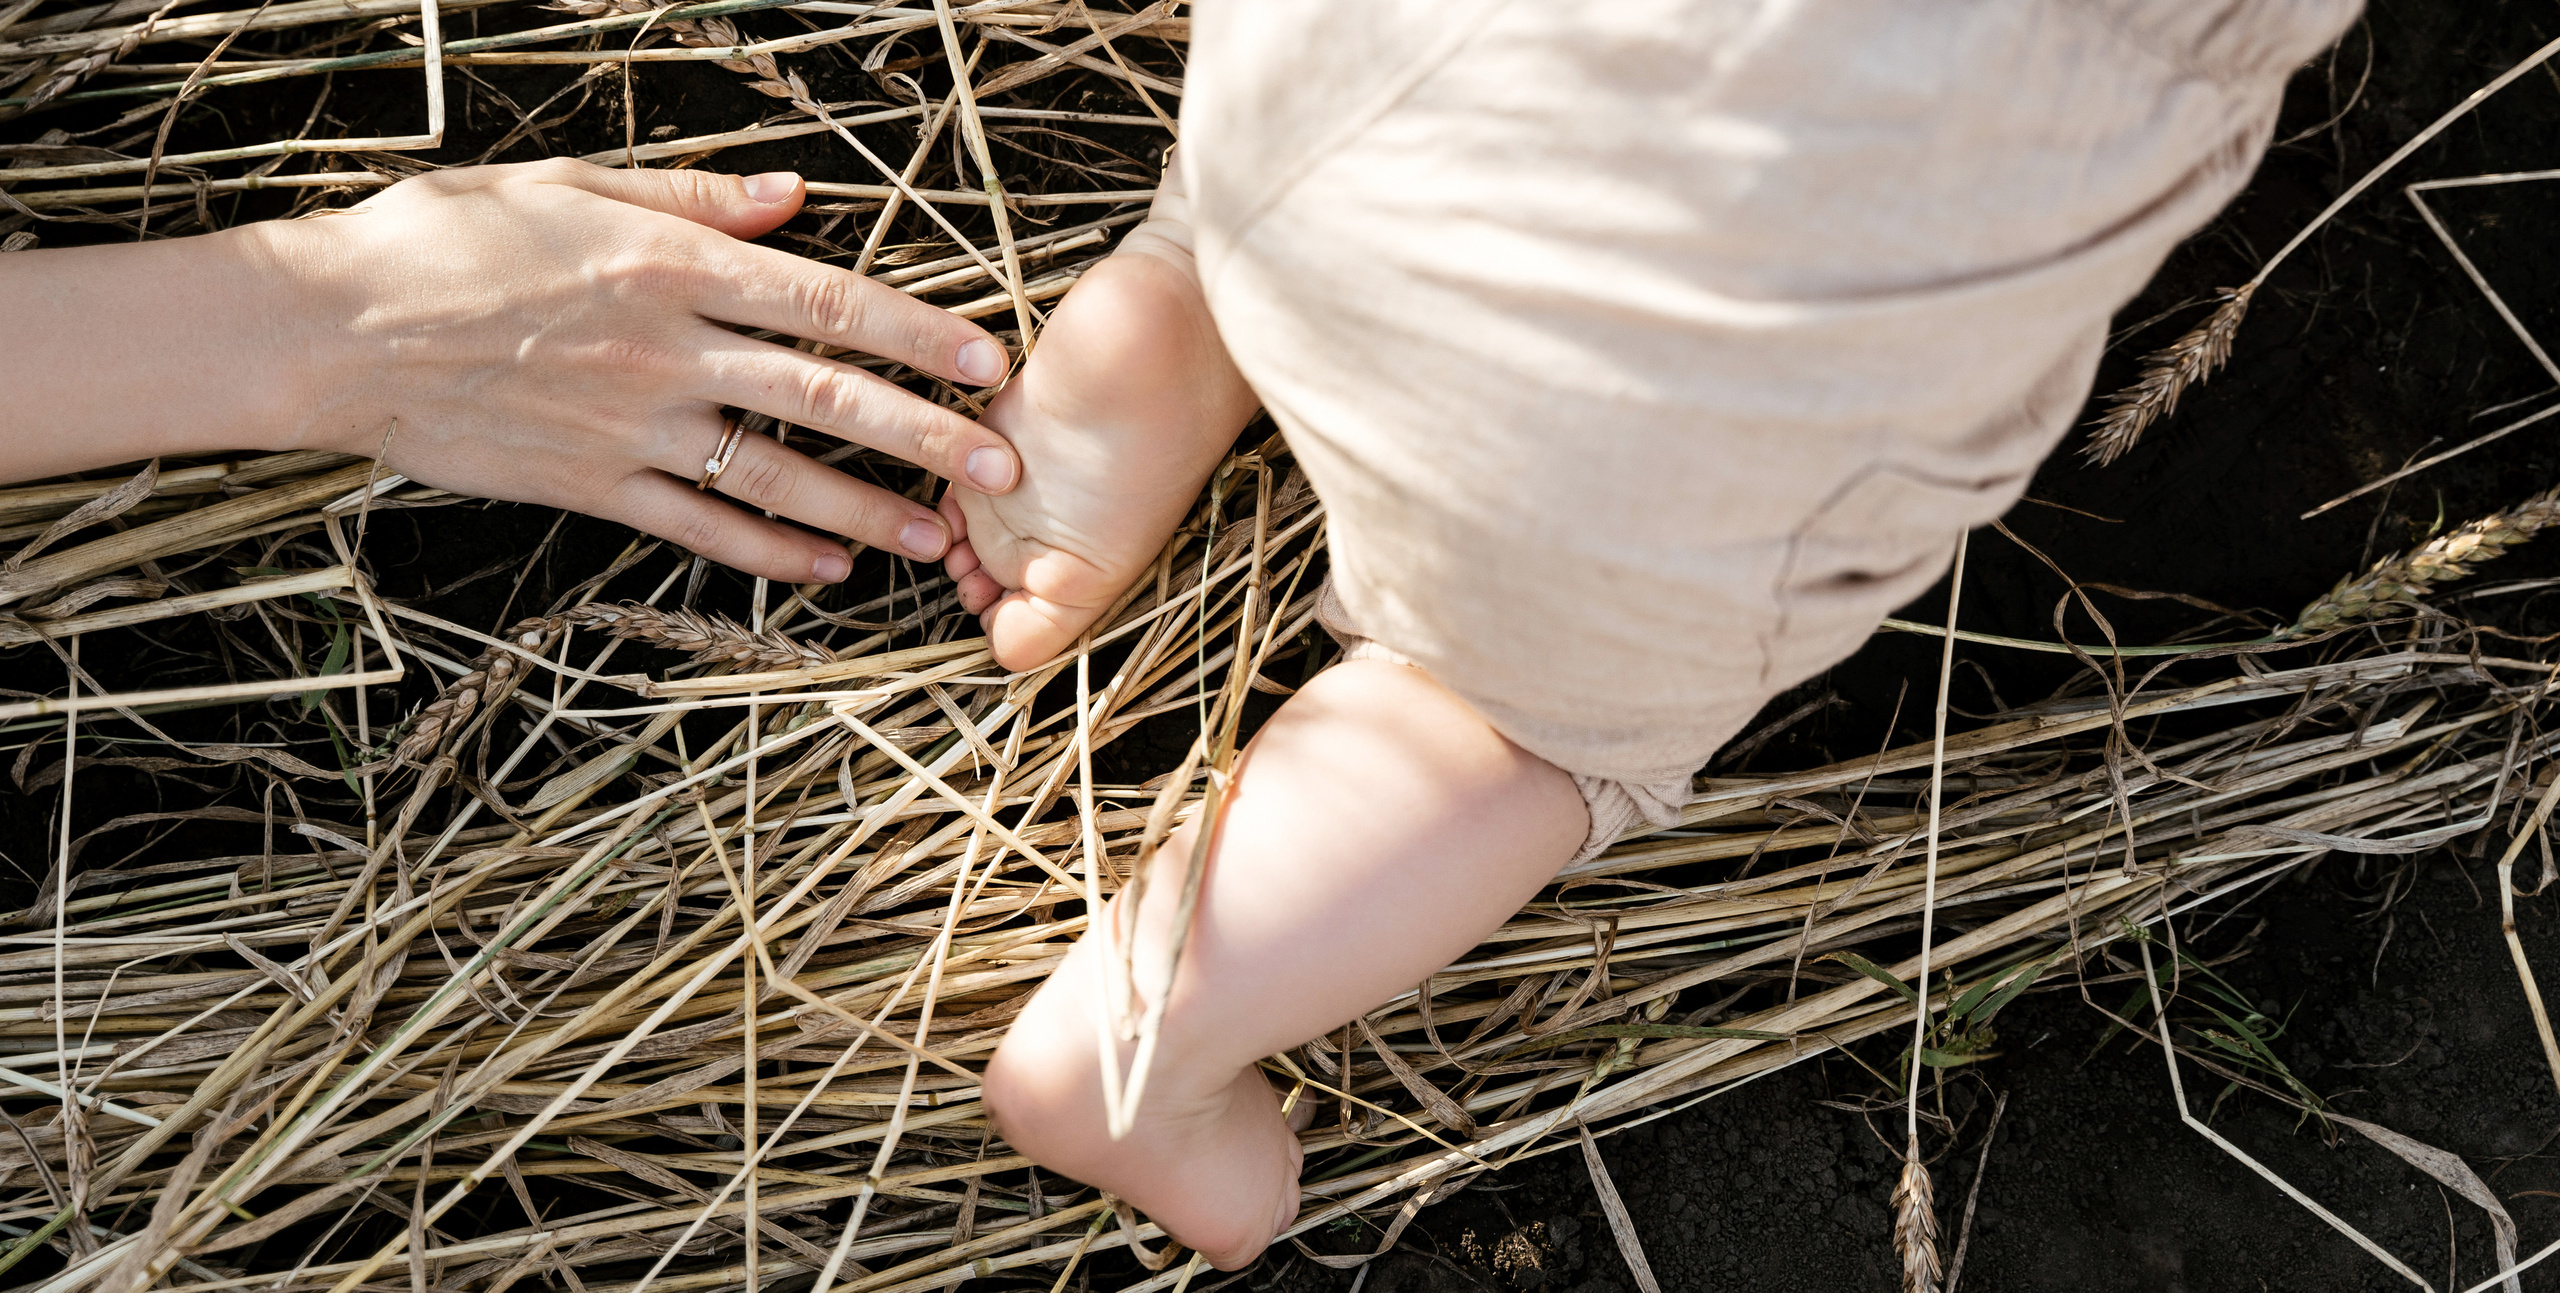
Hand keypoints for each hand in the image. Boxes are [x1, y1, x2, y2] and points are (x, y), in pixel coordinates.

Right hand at [258, 159, 1017, 581]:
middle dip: (924, 434)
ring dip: (865, 509)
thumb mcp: (571, 186)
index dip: (916, 332)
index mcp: (667, 264)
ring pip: (773, 475)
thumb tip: (799, 198)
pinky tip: (827, 569)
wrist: (328, 330)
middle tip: (1002, 468)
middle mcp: (664, 348)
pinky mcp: (588, 485)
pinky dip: (769, 552)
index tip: (986, 360)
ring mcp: (628, 425)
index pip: (825, 298)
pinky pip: (699, 528)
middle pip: (823, 395)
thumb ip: (695, 198)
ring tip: (935, 536)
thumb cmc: (445, 240)